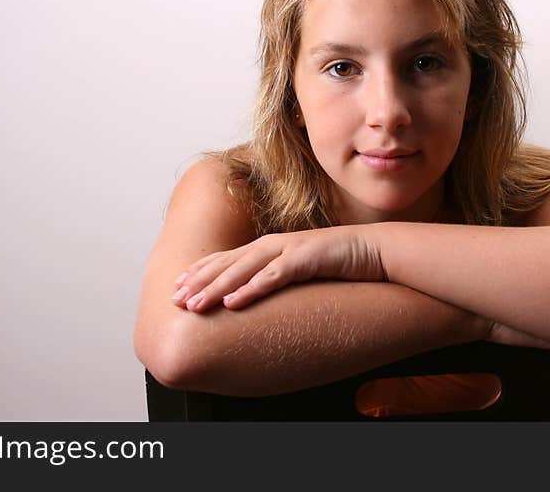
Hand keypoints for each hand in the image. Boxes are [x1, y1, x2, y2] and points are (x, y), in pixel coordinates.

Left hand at [171, 226, 383, 312]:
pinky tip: (234, 303)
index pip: (227, 259)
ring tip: (194, 304)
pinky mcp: (307, 259)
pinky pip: (274, 276)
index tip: (177, 287)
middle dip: (199, 281)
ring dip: (216, 287)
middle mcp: (274, 245)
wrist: (374, 250)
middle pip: (228, 263)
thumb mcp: (300, 270)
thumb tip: (254, 296)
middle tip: (175, 299)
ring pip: (244, 269)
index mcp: (270, 247)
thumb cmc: (337, 263)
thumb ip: (277, 277)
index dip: (200, 272)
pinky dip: (252, 288)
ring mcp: (289, 250)